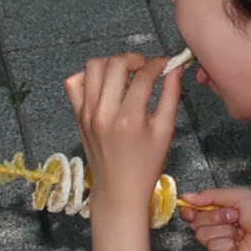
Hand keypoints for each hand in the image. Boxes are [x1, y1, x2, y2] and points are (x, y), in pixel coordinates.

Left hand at [65, 51, 186, 201]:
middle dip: (135, 59)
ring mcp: (87, 113)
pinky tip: (105, 84)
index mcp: (129, 119)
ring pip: (93, 67)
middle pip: (116, 64)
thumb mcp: (165, 132)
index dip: (158, 64)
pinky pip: (74, 83)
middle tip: (146, 68)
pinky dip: (89, 76)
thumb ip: (171, 96)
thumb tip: (175, 69)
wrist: (118, 191)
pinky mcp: (78, 115)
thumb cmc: (145, 166)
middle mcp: (104, 113)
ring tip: (126, 74)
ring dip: (112, 63)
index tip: (166, 64)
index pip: (143, 75)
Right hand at [176, 187, 250, 250]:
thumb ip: (211, 195)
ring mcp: (221, 244)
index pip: (195, 212)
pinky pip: (213, 249)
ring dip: (224, 231)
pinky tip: (239, 244)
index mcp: (220, 212)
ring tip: (240, 231)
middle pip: (197, 223)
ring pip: (203, 236)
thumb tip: (187, 196)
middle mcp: (218, 228)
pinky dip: (227, 244)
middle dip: (215, 217)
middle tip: (234, 217)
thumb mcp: (239, 196)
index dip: (190, 210)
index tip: (189, 209)